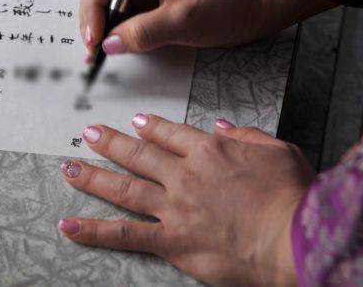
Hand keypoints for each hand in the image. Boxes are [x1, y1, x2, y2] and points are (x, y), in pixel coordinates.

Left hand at [58, 115, 314, 285]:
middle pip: (139, 154)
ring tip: (68, 168)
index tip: (136, 122)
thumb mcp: (278, 150)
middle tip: (89, 133)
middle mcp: (185, 175)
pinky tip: (70, 227)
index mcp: (210, 150)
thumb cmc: (292, 195)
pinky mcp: (173, 241)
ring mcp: (175, 209)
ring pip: (124, 188)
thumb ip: (245, 135)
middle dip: (110, 142)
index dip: (150, 126)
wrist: (294, 237)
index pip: (171, 133)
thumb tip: (222, 126)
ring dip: (93, 177)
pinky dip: (95, 232)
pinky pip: (126, 235)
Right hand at [79, 0, 332, 57]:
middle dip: (94, 17)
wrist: (259, 5)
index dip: (94, 8)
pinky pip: (123, 10)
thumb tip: (109, 44)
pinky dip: (115, 28)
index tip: (94, 38)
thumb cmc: (230, 3)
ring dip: (102, 25)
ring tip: (100, 52)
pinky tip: (114, 45)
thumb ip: (144, 32)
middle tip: (94, 50)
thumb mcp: (185, 20)